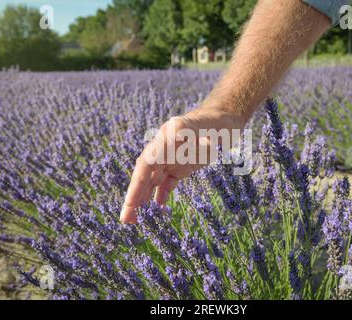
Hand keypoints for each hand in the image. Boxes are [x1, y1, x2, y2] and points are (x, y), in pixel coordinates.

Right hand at [120, 106, 243, 223]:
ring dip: (144, 200)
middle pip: (144, 176)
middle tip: (126, 220)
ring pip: (153, 183)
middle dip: (135, 198)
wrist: (226, 120)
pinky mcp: (181, 167)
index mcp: (164, 140)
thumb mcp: (203, 123)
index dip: (136, 185)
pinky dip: (161, 197)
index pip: (145, 165)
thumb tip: (174, 133)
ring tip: (135, 220)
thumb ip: (187, 128)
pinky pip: (167, 184)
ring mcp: (172, 160)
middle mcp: (163, 151)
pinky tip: (158, 209)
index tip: (130, 203)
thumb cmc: (215, 121)